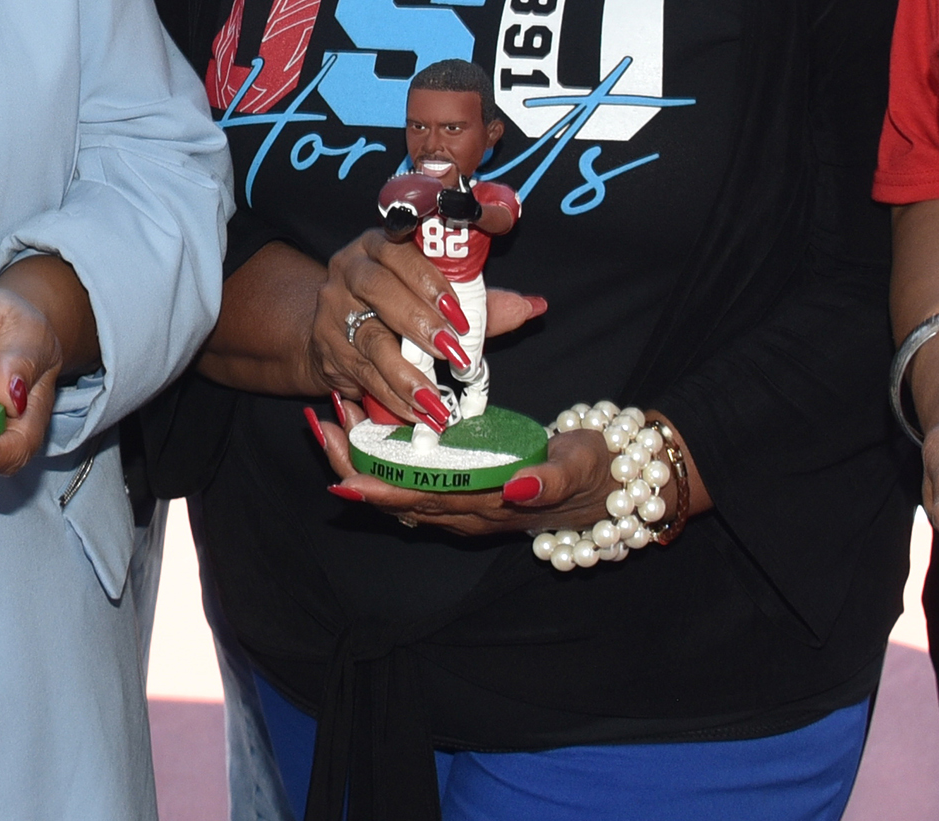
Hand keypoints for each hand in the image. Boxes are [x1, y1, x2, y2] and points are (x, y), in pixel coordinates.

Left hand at [300, 402, 686, 540]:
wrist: (613, 488)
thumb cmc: (595, 470)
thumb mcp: (581, 469)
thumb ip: (552, 481)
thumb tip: (518, 485)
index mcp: (490, 507)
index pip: (423, 501)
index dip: (380, 488)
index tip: (342, 471)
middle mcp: (469, 515)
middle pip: (398, 501)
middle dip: (356, 468)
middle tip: (324, 426)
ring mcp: (465, 509)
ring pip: (399, 494)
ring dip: (364, 463)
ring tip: (334, 422)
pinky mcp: (466, 497)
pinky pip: (413, 486)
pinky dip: (385, 464)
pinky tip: (368, 434)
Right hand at [309, 228, 541, 432]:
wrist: (337, 327)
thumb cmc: (398, 305)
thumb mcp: (436, 297)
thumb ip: (482, 302)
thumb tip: (534, 306)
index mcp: (380, 244)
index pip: (401, 251)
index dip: (429, 281)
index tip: (459, 313)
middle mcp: (349, 269)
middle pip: (380, 289)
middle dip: (419, 322)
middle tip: (452, 353)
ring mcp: (333, 309)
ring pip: (368, 337)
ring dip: (406, 372)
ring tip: (436, 398)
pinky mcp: (326, 347)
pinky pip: (362, 373)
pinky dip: (392, 395)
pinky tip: (417, 411)